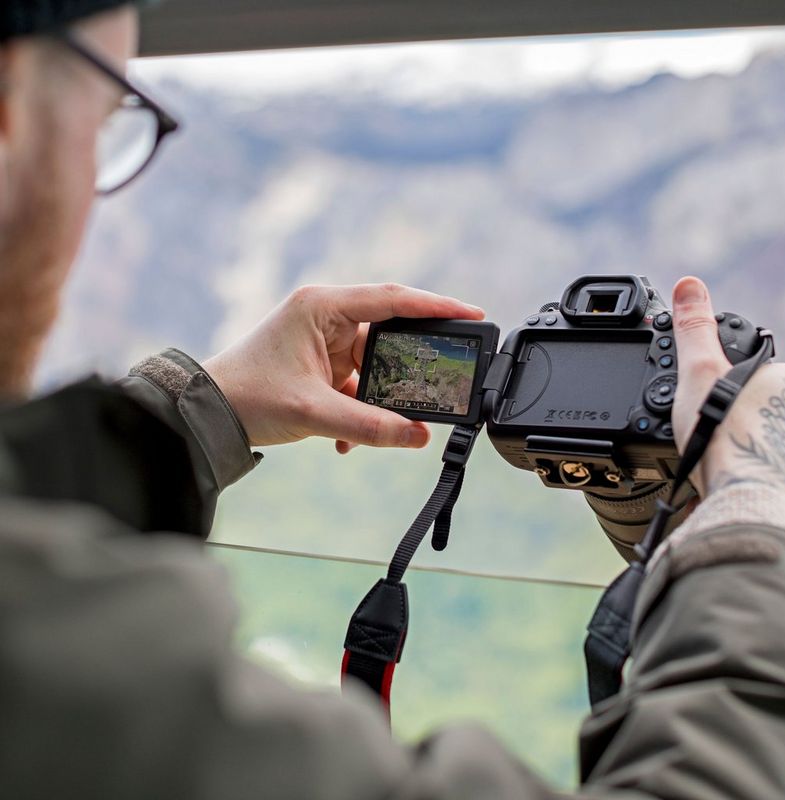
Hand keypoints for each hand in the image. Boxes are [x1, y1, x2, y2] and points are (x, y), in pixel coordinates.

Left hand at [203, 283, 484, 451]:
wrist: (208, 413)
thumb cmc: (248, 396)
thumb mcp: (313, 412)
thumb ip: (369, 426)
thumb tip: (418, 436)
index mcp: (322, 307)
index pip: (392, 299)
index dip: (436, 306)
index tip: (472, 314)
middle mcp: (326, 316)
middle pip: (389, 331)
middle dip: (411, 362)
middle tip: (443, 376)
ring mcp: (324, 340)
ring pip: (375, 362)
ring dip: (379, 397)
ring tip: (385, 423)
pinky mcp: (321, 364)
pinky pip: (357, 382)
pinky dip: (361, 408)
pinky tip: (349, 437)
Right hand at [672, 276, 784, 498]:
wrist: (742, 501)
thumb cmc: (725, 438)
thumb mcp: (699, 371)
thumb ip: (694, 328)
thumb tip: (689, 285)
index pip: (759, 380)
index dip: (730, 394)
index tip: (714, 412)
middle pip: (765, 412)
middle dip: (743, 424)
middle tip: (717, 441)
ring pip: (768, 441)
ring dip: (749, 451)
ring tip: (724, 467)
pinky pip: (774, 469)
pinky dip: (757, 474)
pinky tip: (736, 483)